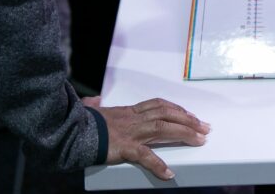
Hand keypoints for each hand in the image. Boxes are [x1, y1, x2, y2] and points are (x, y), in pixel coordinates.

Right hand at [82, 96, 209, 180]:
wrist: (69, 131)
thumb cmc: (80, 124)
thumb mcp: (92, 111)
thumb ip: (96, 105)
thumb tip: (92, 100)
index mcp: (129, 111)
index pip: (159, 105)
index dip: (177, 109)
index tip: (190, 114)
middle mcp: (134, 118)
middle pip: (167, 114)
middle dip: (188, 119)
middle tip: (205, 127)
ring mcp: (131, 132)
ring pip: (163, 129)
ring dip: (184, 133)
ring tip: (199, 139)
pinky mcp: (124, 147)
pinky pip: (145, 156)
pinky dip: (158, 165)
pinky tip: (169, 173)